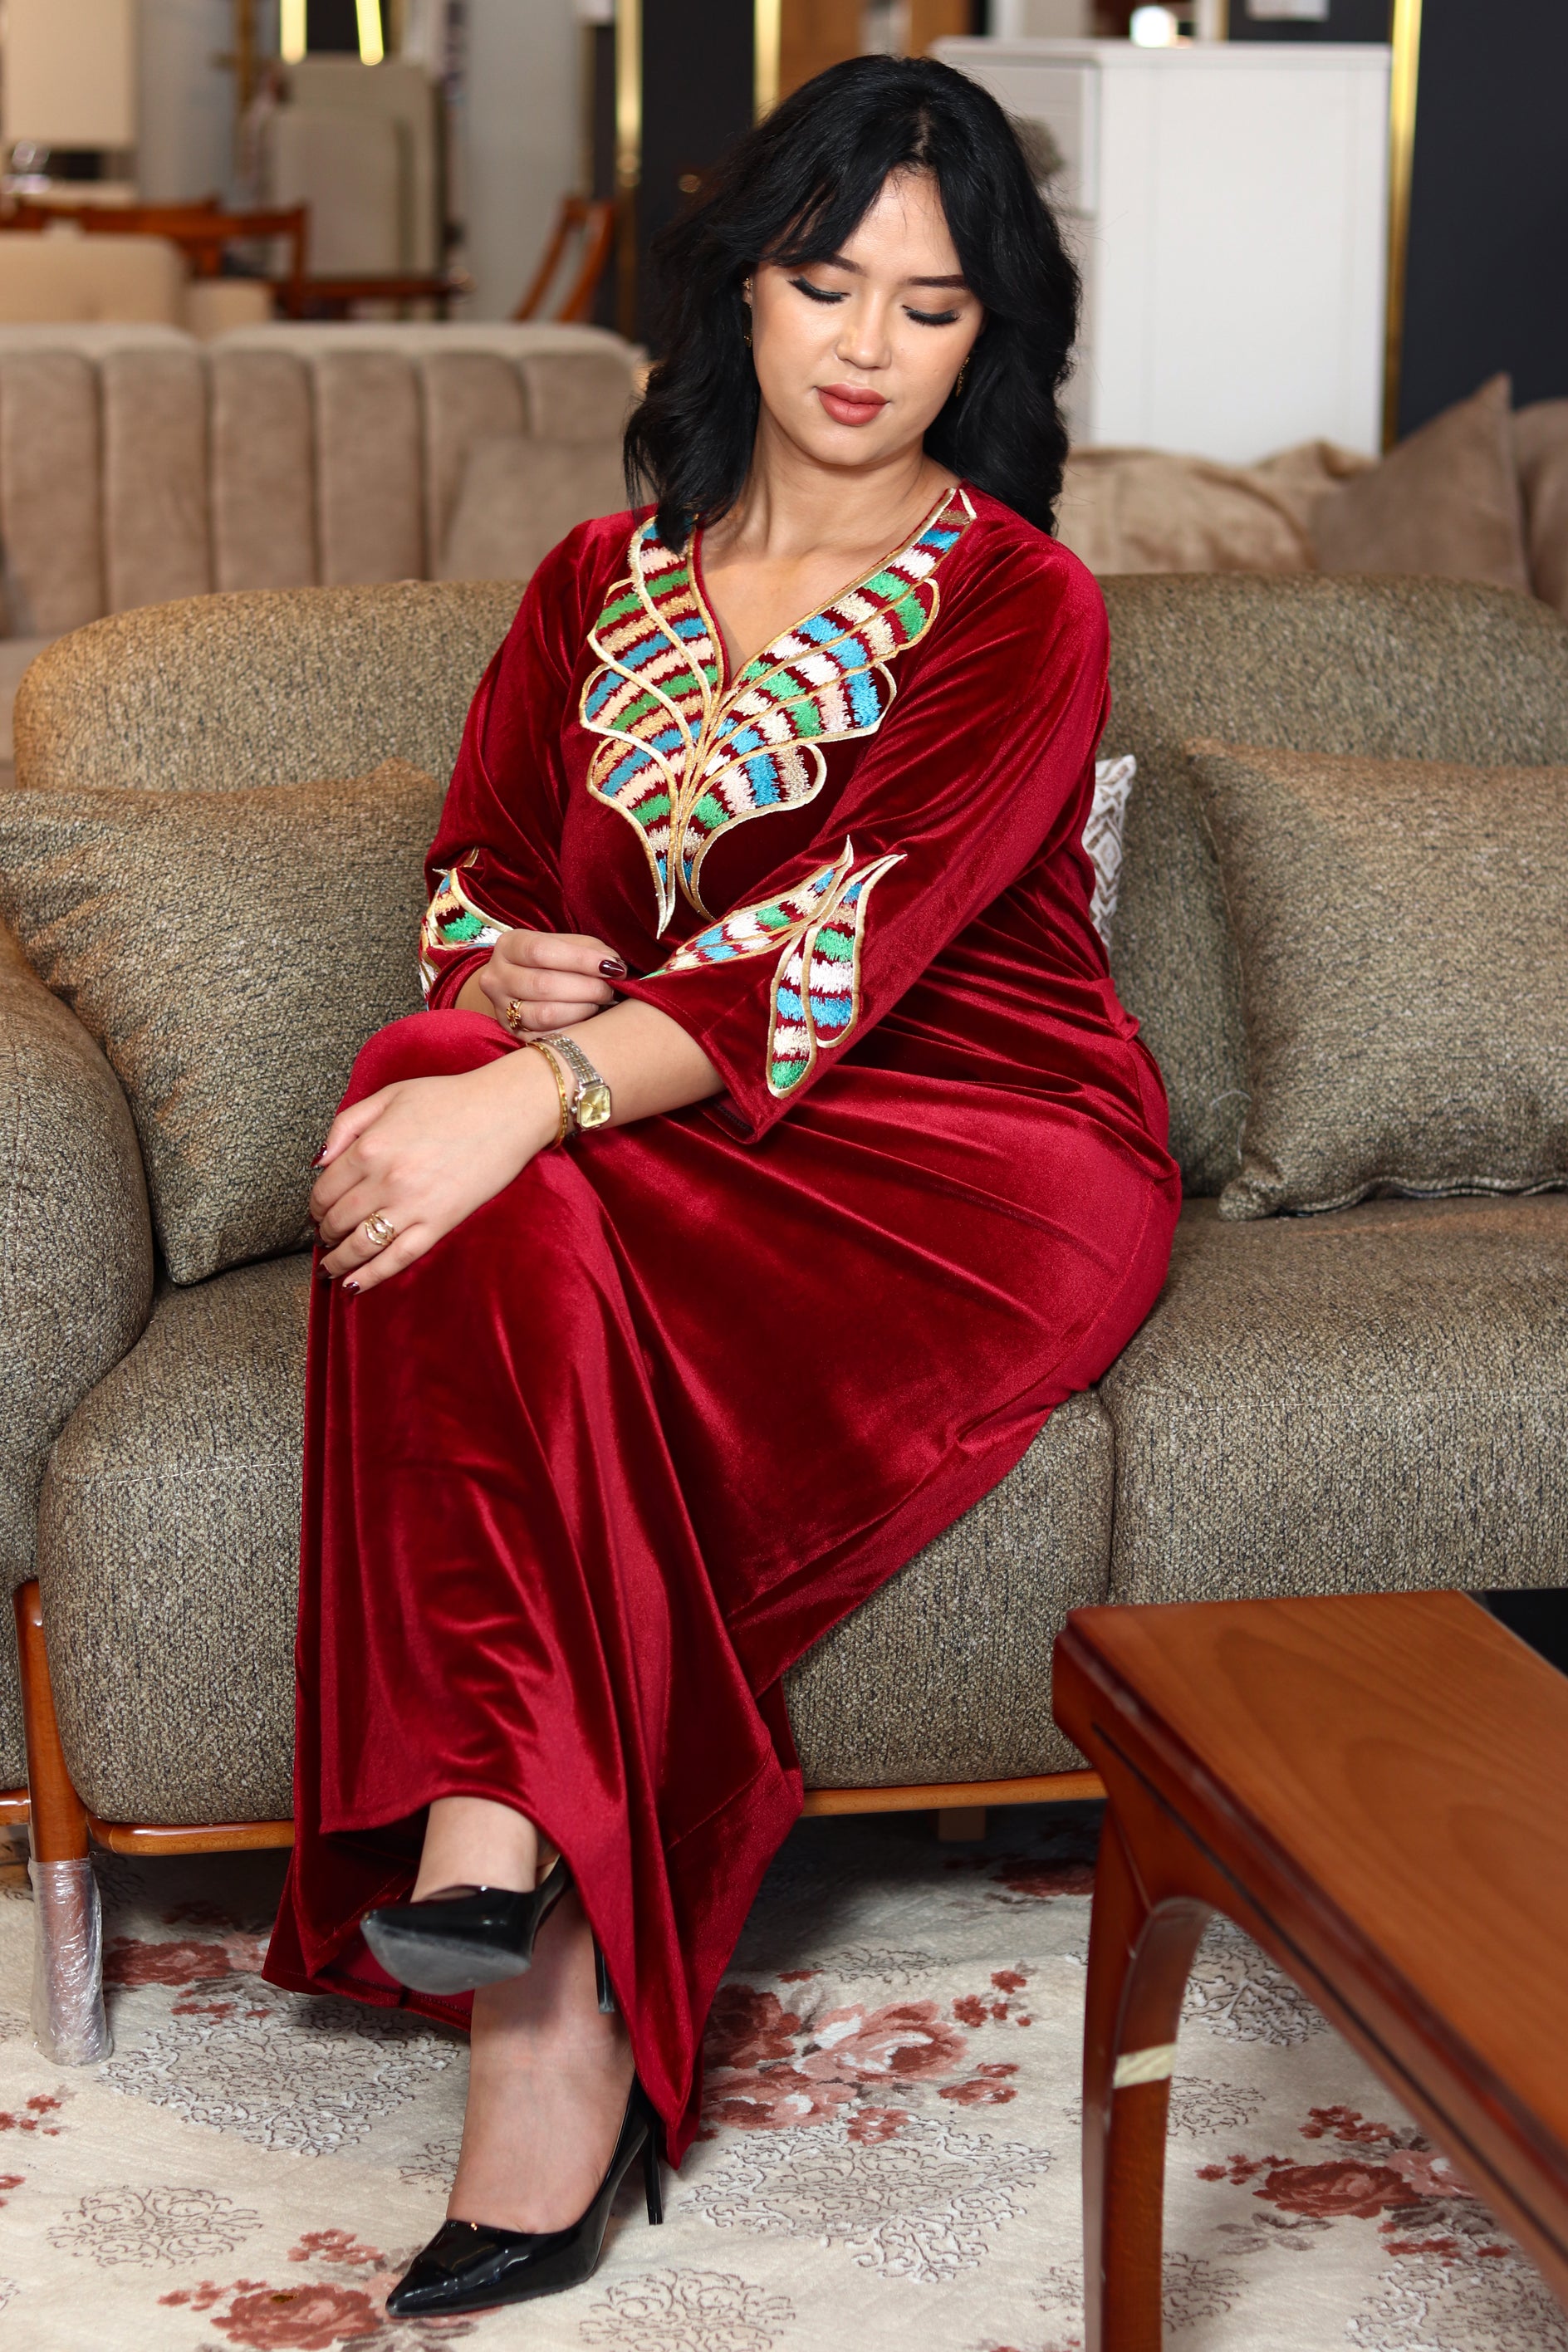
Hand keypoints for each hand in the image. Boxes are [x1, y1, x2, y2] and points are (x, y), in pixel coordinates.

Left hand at [311, 1052, 558, 1294]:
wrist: (506, 1110)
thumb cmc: (449, 1099)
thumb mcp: (388, 1095)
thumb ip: (346, 1124)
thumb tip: (319, 1162)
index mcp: (369, 1147)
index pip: (324, 1190)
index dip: (314, 1205)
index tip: (316, 1211)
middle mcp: (385, 1181)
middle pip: (338, 1220)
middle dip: (325, 1232)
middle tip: (324, 1235)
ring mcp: (412, 1206)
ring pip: (361, 1245)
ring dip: (338, 1259)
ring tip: (331, 1266)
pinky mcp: (439, 1224)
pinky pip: (397, 1259)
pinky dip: (371, 1276)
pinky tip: (354, 1284)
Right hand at [476, 930, 625, 1035]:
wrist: (521, 985)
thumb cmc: (552, 961)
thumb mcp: (565, 945)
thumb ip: (590, 950)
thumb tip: (614, 966)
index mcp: (509, 946)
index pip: (541, 951)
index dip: (580, 960)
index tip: (611, 967)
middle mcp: (497, 977)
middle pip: (543, 985)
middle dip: (586, 989)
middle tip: (610, 990)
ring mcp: (501, 1009)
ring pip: (544, 1015)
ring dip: (581, 1010)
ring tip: (598, 1004)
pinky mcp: (513, 1034)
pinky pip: (546, 1037)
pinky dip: (572, 1030)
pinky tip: (587, 1022)